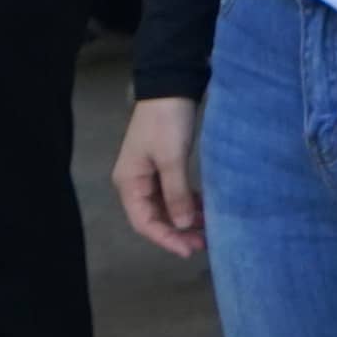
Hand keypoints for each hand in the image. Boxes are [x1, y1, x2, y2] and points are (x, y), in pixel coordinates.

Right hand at [115, 96, 206, 258]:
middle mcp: (135, 182)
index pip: (144, 222)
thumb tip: (180, 226)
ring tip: (207, 232)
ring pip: (166, 207)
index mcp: (129, 182)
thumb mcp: (172, 158)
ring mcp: (150, 174)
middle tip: (203, 244)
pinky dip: (187, 204)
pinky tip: (204, 211)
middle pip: (154, 217)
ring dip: (184, 220)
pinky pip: (174, 194)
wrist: (171, 86)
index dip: (165, 239)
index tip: (189, 250)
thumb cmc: (167, 121)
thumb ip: (176, 193)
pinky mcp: (165, 166)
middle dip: (177, 233)